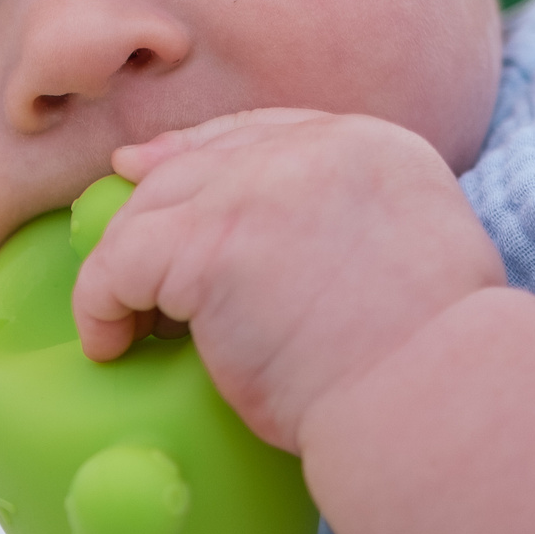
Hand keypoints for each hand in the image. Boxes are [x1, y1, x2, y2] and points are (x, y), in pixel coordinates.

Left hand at [71, 109, 505, 450]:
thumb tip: (289, 253)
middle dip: (150, 210)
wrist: (434, 401)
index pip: (263, 132)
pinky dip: (100, 305)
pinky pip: (118, 263)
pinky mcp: (209, 240)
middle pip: (199, 163)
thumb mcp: (415, 260)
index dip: (198, 157)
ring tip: (125, 325)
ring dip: (125, 266)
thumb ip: (354, 229)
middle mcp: (316, 148)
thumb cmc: (431, 370)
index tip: (148, 176)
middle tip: (122, 270)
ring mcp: (258, 188)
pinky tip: (112, 345)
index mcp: (374, 147)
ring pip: (152, 208)